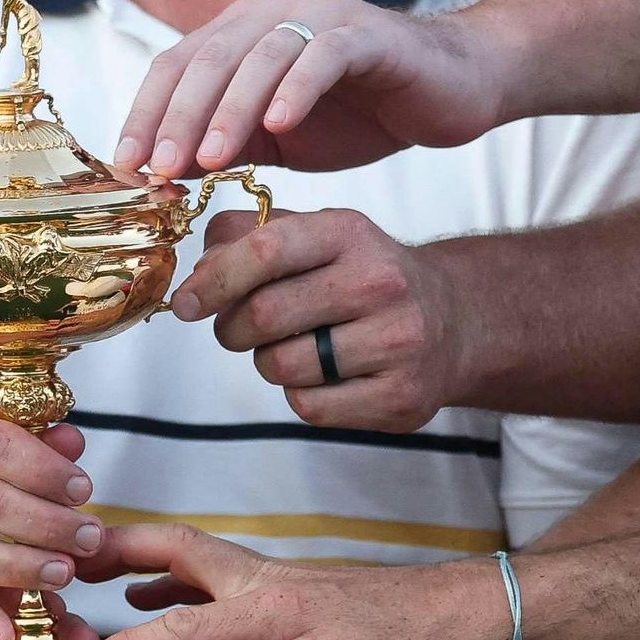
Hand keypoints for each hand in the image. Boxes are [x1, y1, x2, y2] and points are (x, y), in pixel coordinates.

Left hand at [114, 0, 505, 179]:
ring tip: (208, 161)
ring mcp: (324, 15)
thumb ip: (226, 145)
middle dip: (177, 116)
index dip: (147, 113)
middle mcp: (274, 10)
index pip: (177, 64)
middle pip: (209, 57)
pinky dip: (296, 89)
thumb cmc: (361, 111)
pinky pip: (323, 55)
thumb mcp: (278, 139)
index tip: (128, 166)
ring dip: (229, 109)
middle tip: (160, 169)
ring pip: (260, 55)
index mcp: (243, 32)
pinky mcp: (369, 34)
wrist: (451, 91)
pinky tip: (280, 126)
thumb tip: (162, 172)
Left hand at [172, 206, 479, 432]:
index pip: (265, 251)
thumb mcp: (316, 236)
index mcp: (349, 233)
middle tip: (238, 332)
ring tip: (296, 348)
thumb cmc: (364, 277)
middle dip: (233, 331)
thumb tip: (198, 267)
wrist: (455, 321)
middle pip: (264, 316)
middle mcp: (380, 281)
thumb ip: (249, 237)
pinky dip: (301, 395)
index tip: (183, 304)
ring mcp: (397, 340)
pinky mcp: (402, 395)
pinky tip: (326, 376)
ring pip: (282, 366)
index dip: (212, 280)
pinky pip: (310, 406)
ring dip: (269, 363)